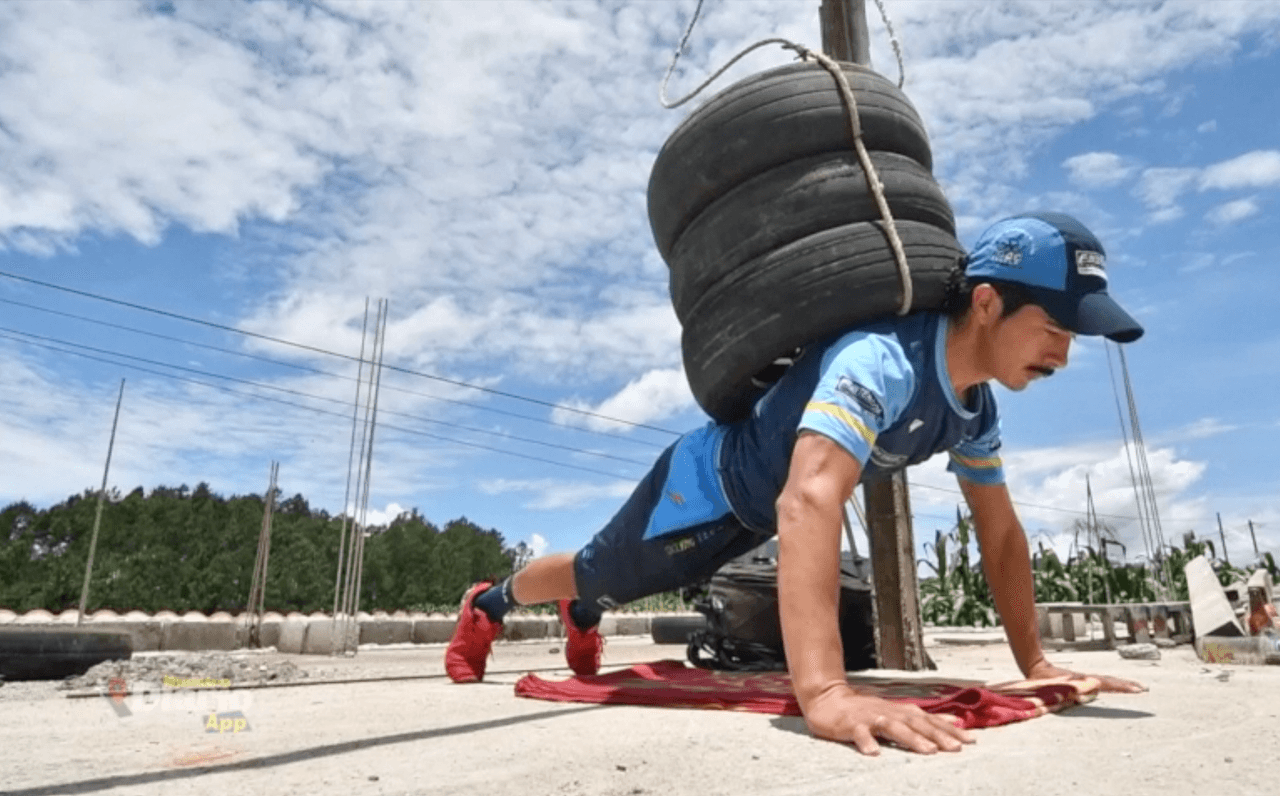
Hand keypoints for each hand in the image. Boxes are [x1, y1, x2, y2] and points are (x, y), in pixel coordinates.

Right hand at [803, 683, 975, 755]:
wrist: (828, 699)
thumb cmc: (864, 710)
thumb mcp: (896, 711)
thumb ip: (923, 718)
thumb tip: (954, 720)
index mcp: (900, 711)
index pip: (930, 720)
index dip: (950, 729)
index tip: (971, 740)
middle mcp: (889, 712)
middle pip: (916, 723)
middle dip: (937, 735)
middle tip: (956, 748)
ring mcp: (870, 718)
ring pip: (894, 727)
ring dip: (911, 738)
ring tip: (928, 751)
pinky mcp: (851, 724)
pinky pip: (860, 733)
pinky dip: (867, 741)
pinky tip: (874, 753)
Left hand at [1025, 659, 1146, 693]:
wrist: (1037, 667)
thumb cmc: (1043, 679)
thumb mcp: (1054, 686)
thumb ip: (1066, 690)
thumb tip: (1081, 691)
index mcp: (1083, 681)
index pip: (1106, 683)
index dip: (1121, 687)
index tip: (1136, 689)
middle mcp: (1087, 679)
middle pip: (1110, 681)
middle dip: (1127, 685)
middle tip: (1143, 689)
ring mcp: (1086, 679)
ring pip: (1107, 681)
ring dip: (1122, 684)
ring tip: (1137, 688)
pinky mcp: (1083, 680)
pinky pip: (1101, 682)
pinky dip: (1112, 684)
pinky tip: (1118, 687)